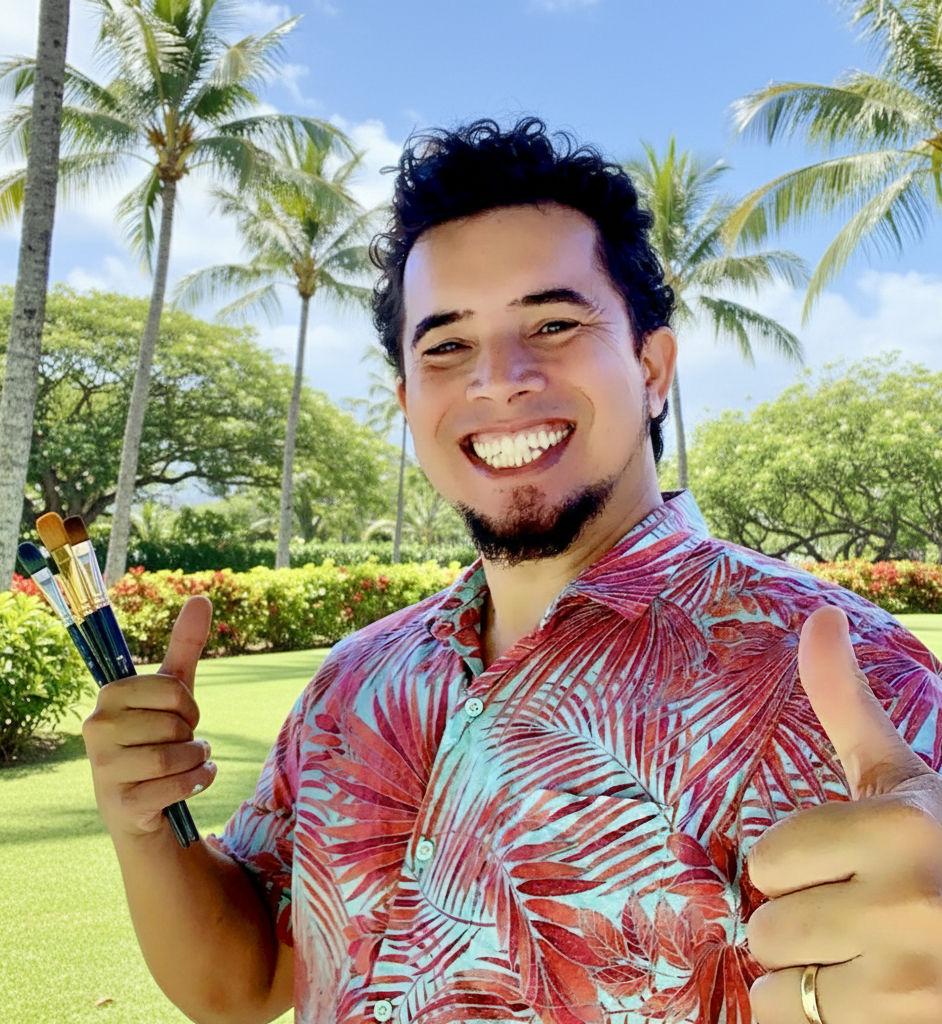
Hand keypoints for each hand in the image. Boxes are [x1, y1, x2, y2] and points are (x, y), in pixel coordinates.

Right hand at [82, 596, 215, 837]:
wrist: (139, 804)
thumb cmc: (155, 738)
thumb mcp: (171, 692)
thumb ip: (184, 645)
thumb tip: (201, 598)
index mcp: (109, 695)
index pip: (173, 690)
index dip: (188, 705)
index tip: (180, 716)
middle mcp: (97, 728)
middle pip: (176, 725)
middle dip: (191, 736)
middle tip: (178, 744)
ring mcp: (104, 768)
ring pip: (177, 757)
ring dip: (197, 760)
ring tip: (188, 762)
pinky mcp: (120, 803)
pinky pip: (178, 785)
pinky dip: (199, 782)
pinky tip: (194, 781)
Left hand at [746, 605, 941, 1022]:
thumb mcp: (903, 778)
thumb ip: (847, 704)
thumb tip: (819, 615)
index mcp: (900, 831)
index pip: (767, 862)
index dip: (795, 869)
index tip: (839, 868)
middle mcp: (909, 907)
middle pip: (768, 930)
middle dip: (800, 927)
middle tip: (854, 920)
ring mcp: (914, 986)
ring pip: (781, 994)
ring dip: (807, 984)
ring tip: (860, 962)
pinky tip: (868, 1001)